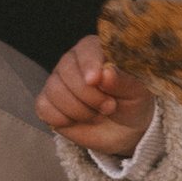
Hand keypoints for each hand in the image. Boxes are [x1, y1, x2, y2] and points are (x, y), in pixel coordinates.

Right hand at [36, 35, 155, 157]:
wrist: (125, 130)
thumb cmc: (132, 103)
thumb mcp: (137, 92)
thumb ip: (123, 81)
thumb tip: (105, 73)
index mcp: (95, 51)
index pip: (85, 50)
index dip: (88, 64)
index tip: (95, 80)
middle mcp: (72, 62)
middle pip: (66, 71)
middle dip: (89, 95)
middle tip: (109, 107)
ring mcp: (57, 82)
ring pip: (55, 91)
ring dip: (79, 110)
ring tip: (98, 116)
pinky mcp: (48, 103)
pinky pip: (44, 108)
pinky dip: (63, 119)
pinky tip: (79, 120)